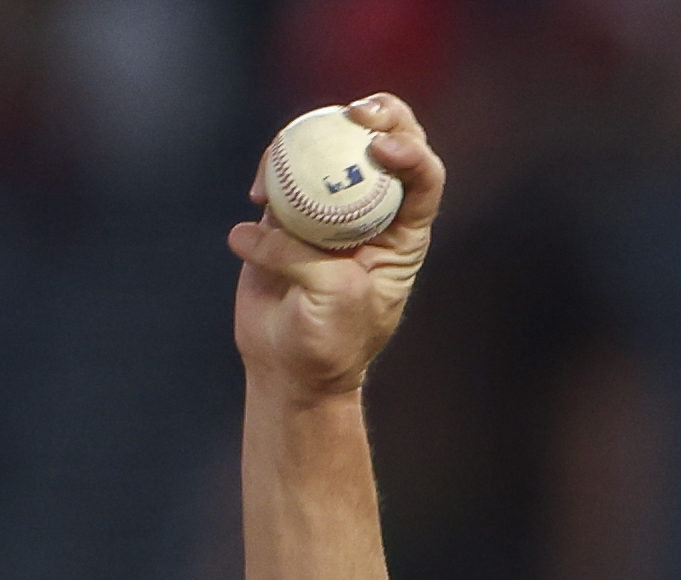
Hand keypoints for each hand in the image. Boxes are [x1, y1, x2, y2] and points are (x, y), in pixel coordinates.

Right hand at [229, 95, 444, 399]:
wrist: (288, 365)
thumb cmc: (329, 341)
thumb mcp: (335, 298)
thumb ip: (310, 255)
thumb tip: (266, 224)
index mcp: (404, 234)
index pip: (425, 178)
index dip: (412, 152)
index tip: (381, 147)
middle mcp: (372, 212)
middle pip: (387, 142)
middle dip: (378, 114)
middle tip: (352, 113)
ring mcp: (330, 207)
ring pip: (331, 147)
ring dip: (311, 136)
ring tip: (284, 157)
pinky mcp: (287, 212)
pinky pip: (280, 171)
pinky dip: (268, 172)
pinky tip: (255, 195)